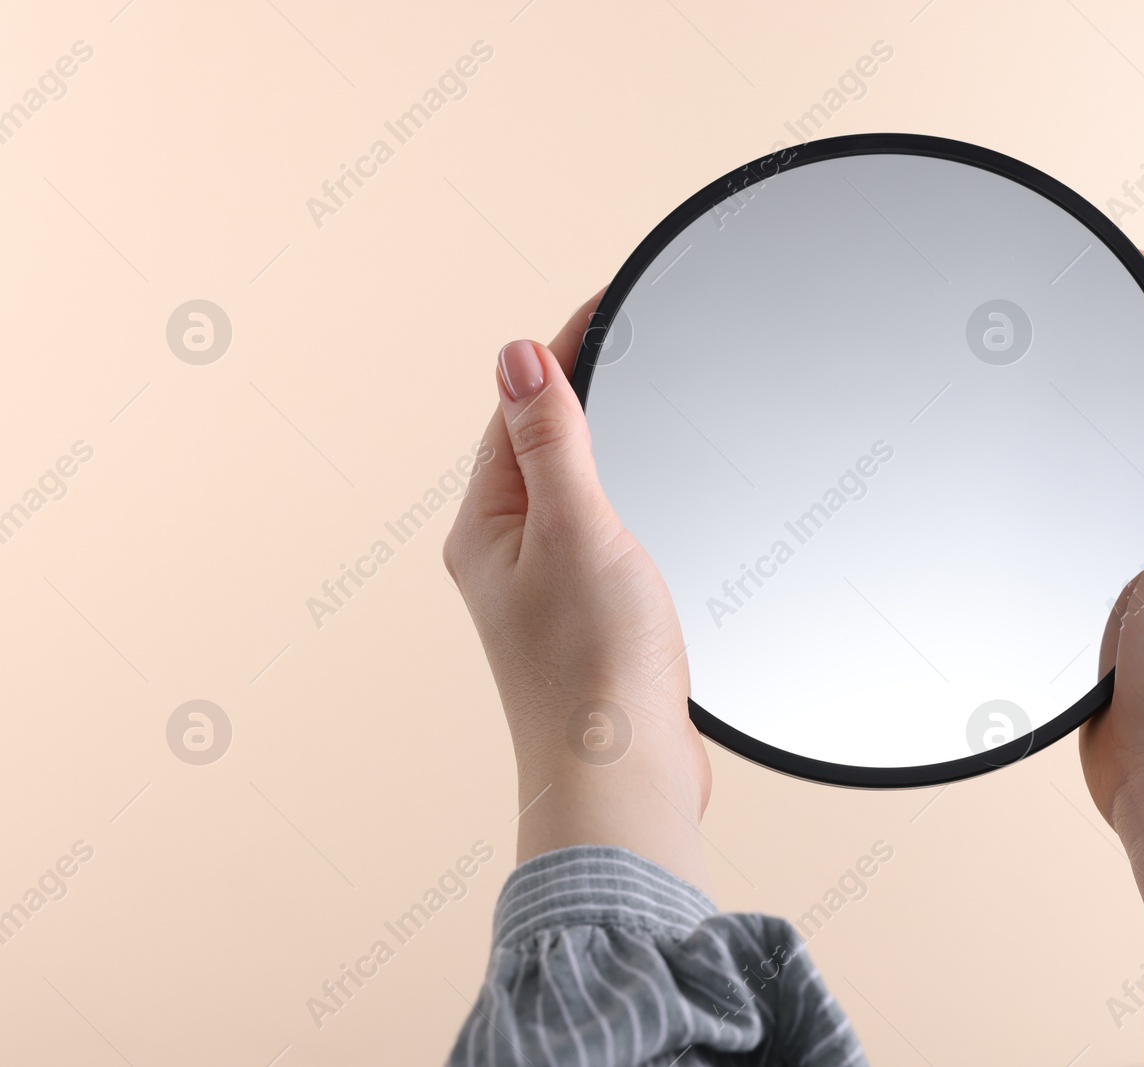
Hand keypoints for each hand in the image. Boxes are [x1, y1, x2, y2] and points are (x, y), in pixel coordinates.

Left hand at [443, 292, 712, 890]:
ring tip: (626, 391)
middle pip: (535, 443)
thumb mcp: (577, 530)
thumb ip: (553, 442)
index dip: (562, 349)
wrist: (621, 778)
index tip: (607, 300)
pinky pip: (595, 530)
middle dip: (573, 386)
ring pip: (565, 488)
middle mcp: (504, 556)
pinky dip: (617, 495)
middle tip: (620, 331)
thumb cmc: (594, 671)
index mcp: (487, 528)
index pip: (520, 409)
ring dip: (592, 440)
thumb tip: (515, 355)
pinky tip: (644, 498)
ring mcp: (543, 591)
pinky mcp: (585, 620)